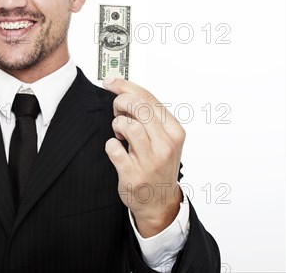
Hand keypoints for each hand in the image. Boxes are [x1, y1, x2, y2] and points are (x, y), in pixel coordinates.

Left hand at [103, 77, 184, 237]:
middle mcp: (165, 145)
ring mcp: (150, 161)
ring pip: (127, 125)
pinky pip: (113, 148)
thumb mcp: (163, 138)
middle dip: (120, 103)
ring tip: (120, 134)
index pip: (149, 98)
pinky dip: (110, 145)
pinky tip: (117, 150)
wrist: (159, 202)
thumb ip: (149, 115)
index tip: (111, 82)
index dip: (126, 86)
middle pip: (138, 107)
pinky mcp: (133, 174)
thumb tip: (122, 88)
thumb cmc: (158, 165)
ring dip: (117, 125)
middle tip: (117, 112)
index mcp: (174, 132)